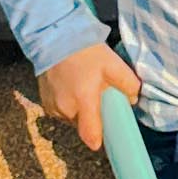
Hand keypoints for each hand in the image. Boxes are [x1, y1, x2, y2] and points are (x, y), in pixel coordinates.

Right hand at [39, 37, 141, 152]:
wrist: (55, 38)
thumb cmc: (85, 52)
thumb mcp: (113, 64)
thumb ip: (128, 84)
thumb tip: (133, 101)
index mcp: (84, 101)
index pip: (91, 136)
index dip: (100, 140)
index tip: (107, 138)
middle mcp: (66, 109)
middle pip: (84, 127)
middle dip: (94, 117)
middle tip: (98, 98)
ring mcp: (52, 107)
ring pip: (73, 120)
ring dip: (80, 112)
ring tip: (84, 90)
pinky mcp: (44, 103)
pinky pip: (61, 113)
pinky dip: (68, 106)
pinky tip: (72, 89)